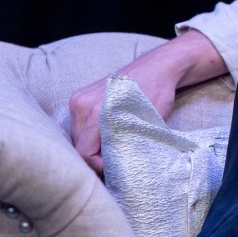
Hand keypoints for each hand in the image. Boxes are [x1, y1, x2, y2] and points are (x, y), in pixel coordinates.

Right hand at [69, 29, 224, 173]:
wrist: (159, 67)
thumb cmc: (158, 94)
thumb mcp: (145, 124)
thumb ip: (125, 146)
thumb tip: (115, 168)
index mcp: (97, 111)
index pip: (85, 153)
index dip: (98, 166)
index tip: (114, 169)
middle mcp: (82, 104)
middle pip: (78, 145)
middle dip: (95, 158)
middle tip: (115, 162)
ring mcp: (78, 99)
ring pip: (78, 136)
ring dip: (92, 146)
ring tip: (112, 148)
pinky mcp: (79, 97)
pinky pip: (79, 125)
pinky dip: (90, 134)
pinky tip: (107, 135)